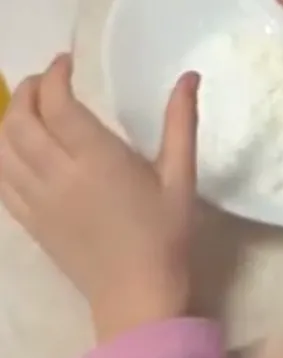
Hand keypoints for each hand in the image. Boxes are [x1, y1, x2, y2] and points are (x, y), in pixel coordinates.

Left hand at [0, 57, 198, 341]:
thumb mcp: (180, 176)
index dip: (55, 75)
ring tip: (31, 110)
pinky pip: (0, 181)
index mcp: (96, 159)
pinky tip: (18, 149)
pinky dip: (2, 156)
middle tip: (48, 81)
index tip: (67, 62)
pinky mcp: (29, 222)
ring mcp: (38, 200)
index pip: (58, 104)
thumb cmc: (165, 235)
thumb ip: (180, 123)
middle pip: (20, 121)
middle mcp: (58, 175)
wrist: (136, 295)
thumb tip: (189, 77)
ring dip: (10, 121)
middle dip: (28, 92)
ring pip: (3, 149)